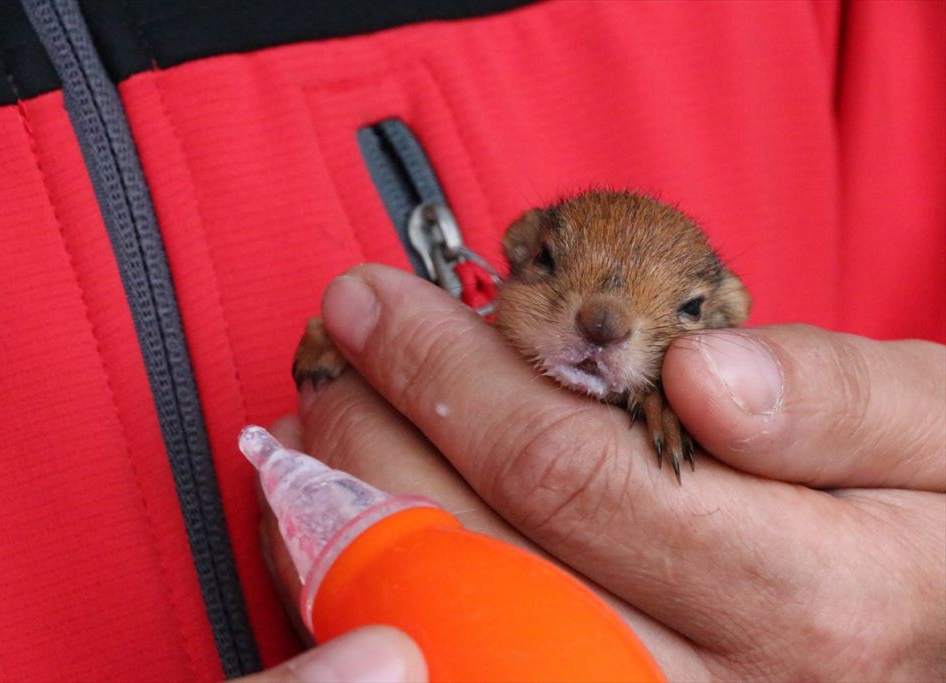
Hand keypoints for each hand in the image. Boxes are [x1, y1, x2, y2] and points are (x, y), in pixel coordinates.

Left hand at [263, 265, 944, 681]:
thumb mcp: (941, 428)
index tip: (382, 302)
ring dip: (351, 522)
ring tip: (317, 428)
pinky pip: (462, 664)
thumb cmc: (939, 511)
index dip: (451, 376)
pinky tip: (343, 525)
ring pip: (451, 634)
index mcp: (808, 596)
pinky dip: (376, 593)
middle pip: (483, 564)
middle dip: (376, 441)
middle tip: (333, 354)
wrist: (938, 612)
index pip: (569, 471)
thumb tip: (710, 378)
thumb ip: (840, 399)